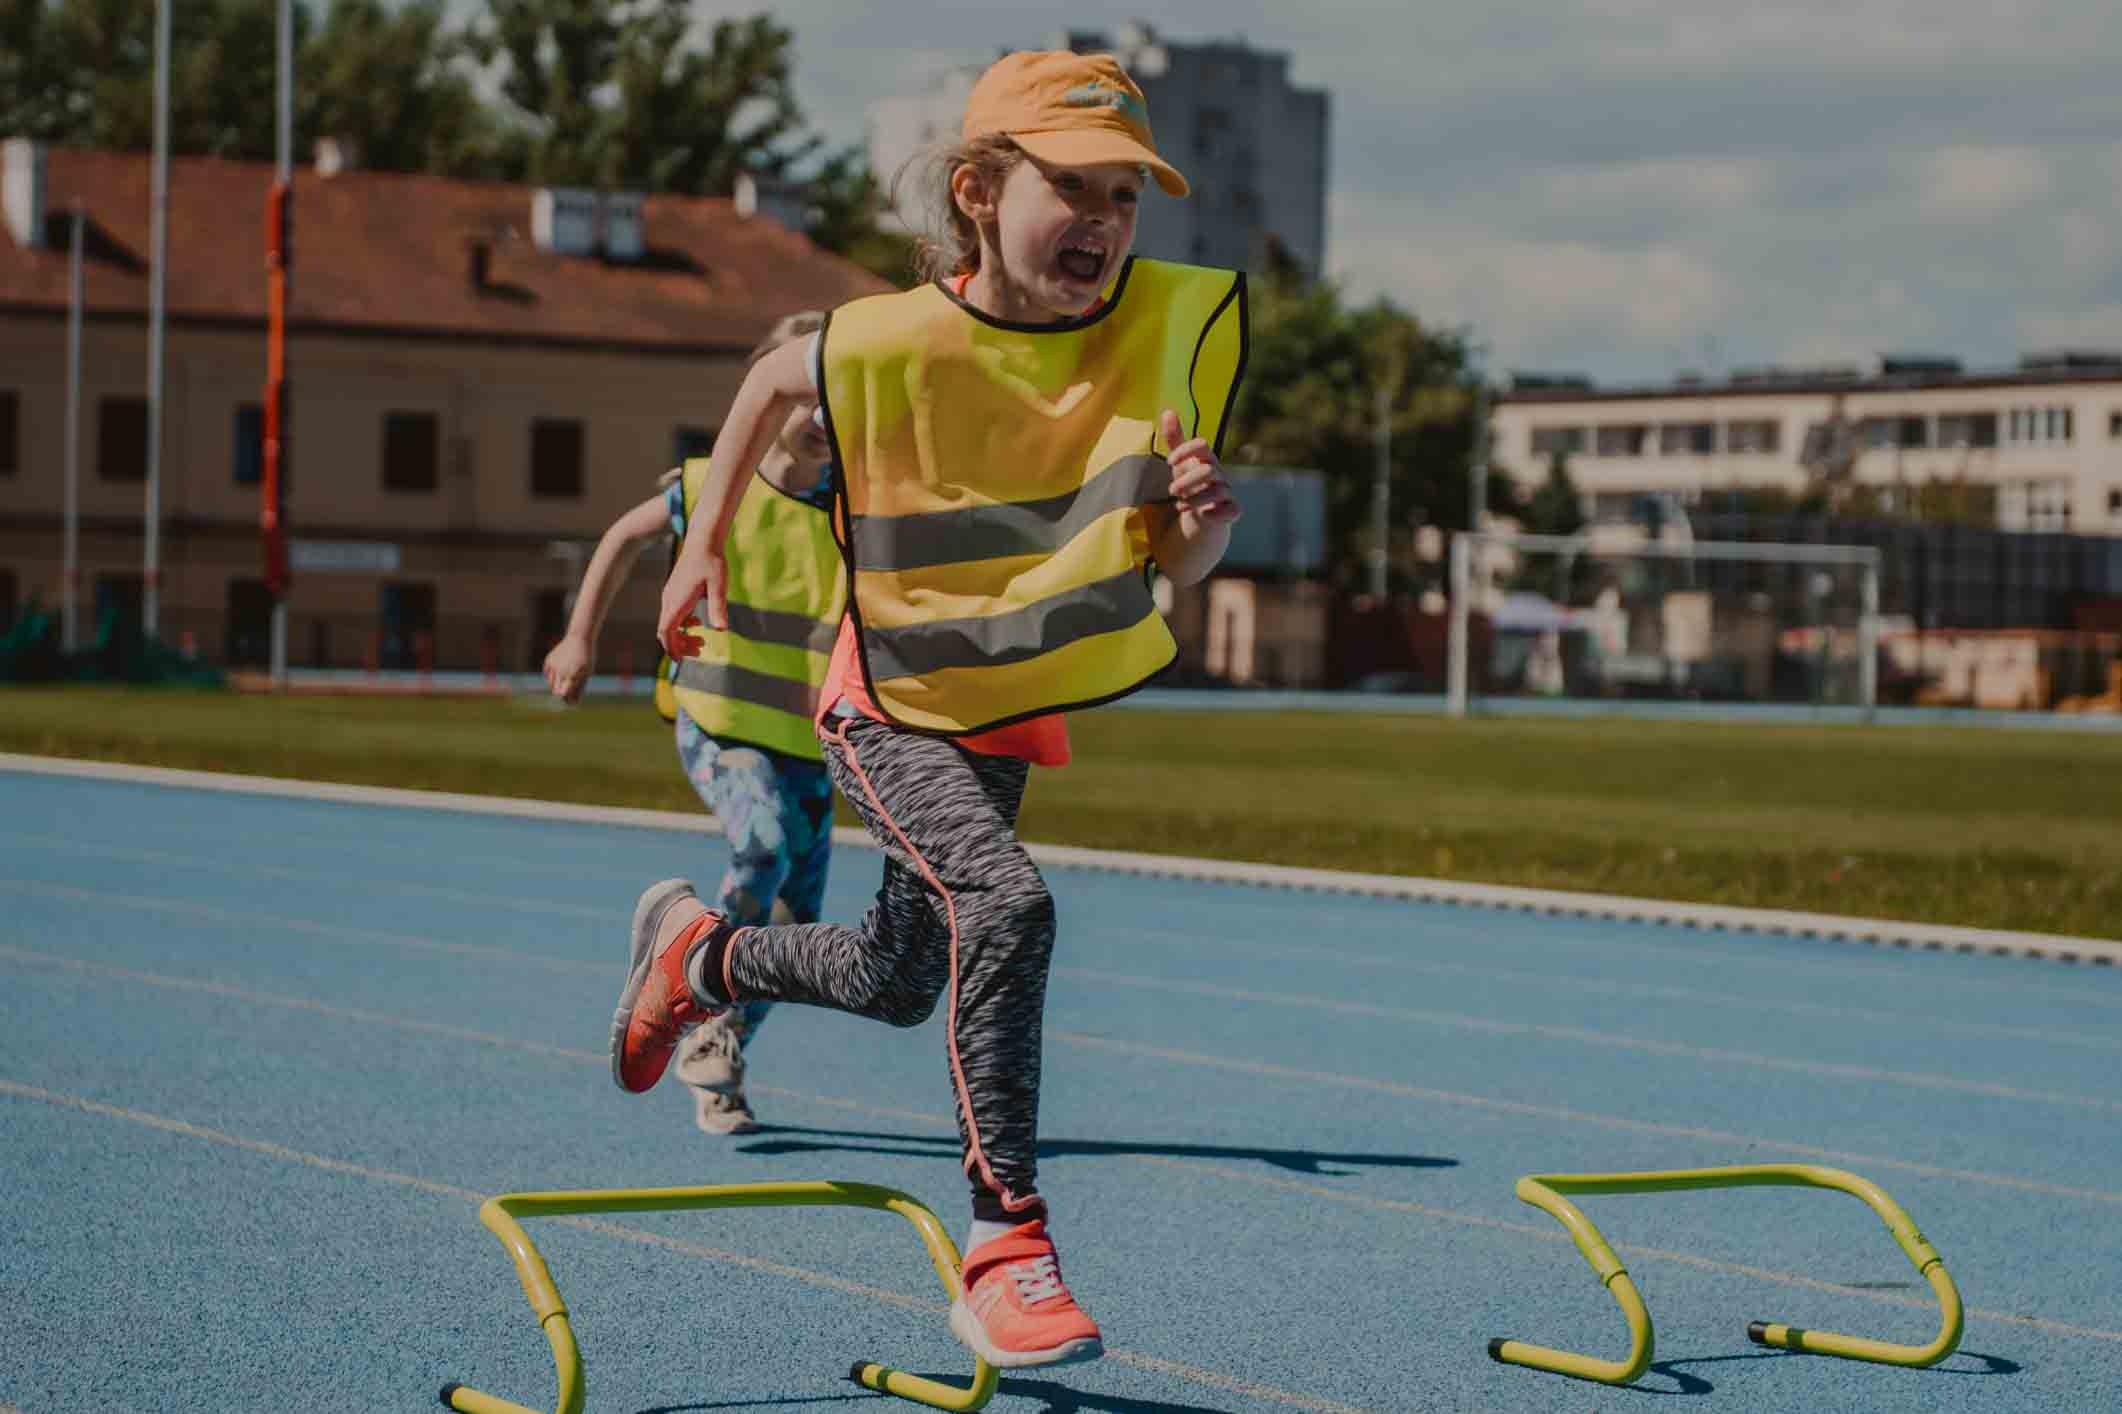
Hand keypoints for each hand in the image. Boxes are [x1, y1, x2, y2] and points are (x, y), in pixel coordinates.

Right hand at [542, 633, 592, 703]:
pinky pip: (547, 673)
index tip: (571, 701)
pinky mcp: (549, 660)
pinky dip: (552, 675)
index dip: (567, 700)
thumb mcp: (587, 673)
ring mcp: (553, 666)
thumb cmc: (587, 657)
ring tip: (567, 677)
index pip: (563, 695)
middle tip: (569, 690)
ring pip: (551, 683)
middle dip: (562, 693)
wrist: (579, 637)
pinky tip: (560, 670)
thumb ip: (579, 688)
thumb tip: (574, 702)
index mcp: (572, 676)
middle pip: (555, 691)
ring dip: (557, 684)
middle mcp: (561, 672)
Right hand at [659, 546, 724, 658]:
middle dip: (679, 645)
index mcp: (677, 601)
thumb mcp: (719, 585)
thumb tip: (721, 629)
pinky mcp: (674, 590)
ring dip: (681, 635)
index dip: (671, 648)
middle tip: (700, 651)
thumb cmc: (712, 561)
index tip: (681, 661)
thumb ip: (718, 607)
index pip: (666, 632)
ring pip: (669, 623)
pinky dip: (682, 623)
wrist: (703, 540)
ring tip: (702, 640)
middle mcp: (669, 599)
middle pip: (666, 631)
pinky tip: (698, 621)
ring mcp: (670, 594)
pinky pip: (672, 614)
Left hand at [1162, 408, 1240, 525]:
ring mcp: (1226, 492)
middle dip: (1188, 480)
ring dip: (1196, 498)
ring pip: (1218, 491)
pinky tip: (1203, 515)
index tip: (1169, 461)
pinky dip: (1218, 513)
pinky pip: (1232, 510)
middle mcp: (1219, 474)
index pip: (1202, 445)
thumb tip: (1168, 410)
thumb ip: (1174, 439)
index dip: (1185, 451)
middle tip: (1171, 490)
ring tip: (1178, 505)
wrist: (1198, 517)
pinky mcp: (1231, 511)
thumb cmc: (1189, 485)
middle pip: (1209, 470)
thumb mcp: (1179, 463)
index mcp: (1206, 459)